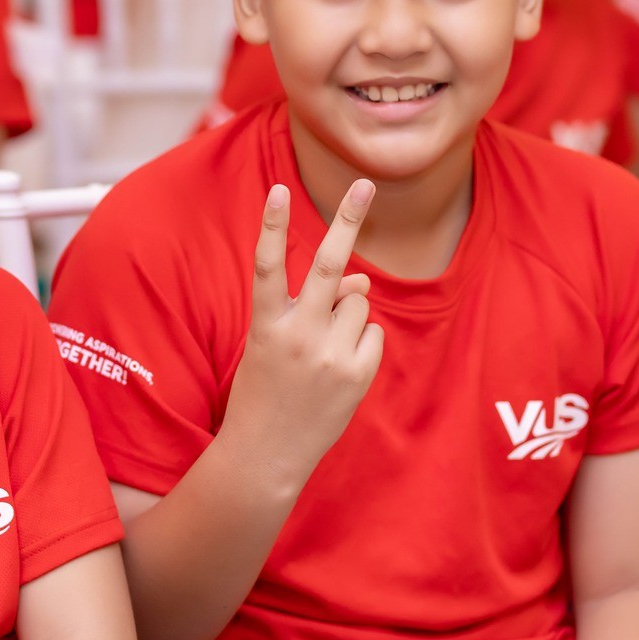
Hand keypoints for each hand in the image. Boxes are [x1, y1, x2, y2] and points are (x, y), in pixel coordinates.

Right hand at [221, 181, 385, 487]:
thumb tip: (361, 278)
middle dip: (347, 220)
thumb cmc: (265, 390)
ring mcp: (330, 356)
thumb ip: (314, 306)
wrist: (266, 455)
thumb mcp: (274, 344)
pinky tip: (338, 369)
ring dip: (348, 313)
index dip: (273, 226)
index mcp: (265, 325)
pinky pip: (372, 332)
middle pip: (330, 267)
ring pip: (358, 302)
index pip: (268, 266)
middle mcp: (298, 336)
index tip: (279, 188)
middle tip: (364, 184)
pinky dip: (362, 341)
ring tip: (322, 350)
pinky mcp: (357, 375)